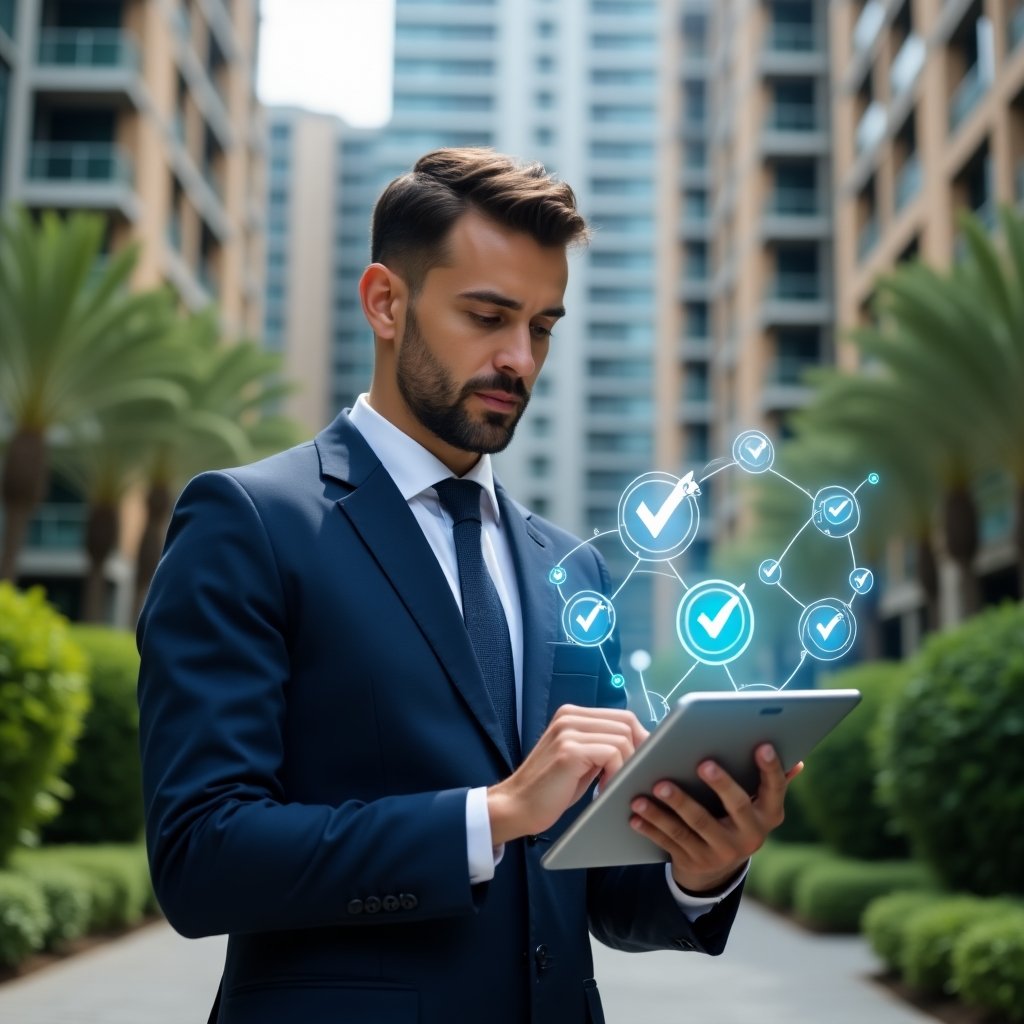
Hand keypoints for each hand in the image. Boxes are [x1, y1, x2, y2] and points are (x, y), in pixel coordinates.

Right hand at [487, 705, 647, 845]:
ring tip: (614, 785)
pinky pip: (612, 754)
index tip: (643, 762)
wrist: (517, 806)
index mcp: (572, 715)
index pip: (622, 716)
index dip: (640, 738)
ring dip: (626, 765)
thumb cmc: (552, 789)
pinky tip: (604, 789)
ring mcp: (568, 731)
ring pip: (622, 738)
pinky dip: (616, 773)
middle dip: (638, 752)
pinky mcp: (569, 751)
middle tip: (632, 776)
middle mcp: (570, 716)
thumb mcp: (581, 760)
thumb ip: (602, 746)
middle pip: (626, 723)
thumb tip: (641, 746)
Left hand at [629, 744, 802, 893]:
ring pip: (694, 826)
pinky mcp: (693, 862)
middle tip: (702, 762)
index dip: (770, 769)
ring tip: (655, 785)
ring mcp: (721, 852)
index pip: (774, 789)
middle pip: (735, 806)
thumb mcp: (758, 804)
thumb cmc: (735, 817)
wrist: (717, 869)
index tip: (762, 745)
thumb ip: (771, 782)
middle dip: (720, 784)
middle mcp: (750, 836)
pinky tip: (636, 812)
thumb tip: (799, 762)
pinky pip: (669, 842)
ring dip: (673, 805)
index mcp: (768, 815)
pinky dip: (651, 826)